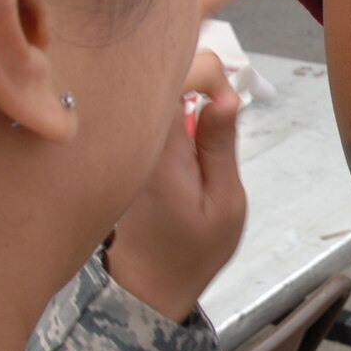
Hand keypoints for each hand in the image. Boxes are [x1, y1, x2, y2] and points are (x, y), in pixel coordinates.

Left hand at [104, 53, 246, 321]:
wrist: (145, 286)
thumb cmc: (190, 252)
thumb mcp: (224, 203)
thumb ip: (220, 145)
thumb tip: (225, 95)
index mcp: (159, 148)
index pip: (176, 74)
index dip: (210, 74)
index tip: (228, 105)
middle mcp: (132, 136)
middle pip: (157, 67)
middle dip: (193, 65)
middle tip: (220, 97)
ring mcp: (121, 139)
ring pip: (149, 83)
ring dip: (182, 82)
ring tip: (206, 111)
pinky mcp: (121, 146)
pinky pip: (143, 105)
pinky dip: (168, 99)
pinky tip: (186, 119)